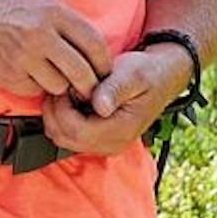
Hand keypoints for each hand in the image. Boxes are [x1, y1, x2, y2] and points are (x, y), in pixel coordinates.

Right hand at [0, 0, 119, 104]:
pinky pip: (35, 90)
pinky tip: (23, 72)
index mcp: (53, 12)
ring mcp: (24, 56)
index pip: (94, 43)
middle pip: (82, 71)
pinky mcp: (8, 75)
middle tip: (86, 89)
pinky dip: (33, 86)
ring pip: (59, 85)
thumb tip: (93, 50)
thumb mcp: (37, 4)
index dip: (103, 63)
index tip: (103, 72)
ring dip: (57, 85)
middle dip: (88, 85)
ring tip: (46, 74)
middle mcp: (41, 33)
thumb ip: (65, 24)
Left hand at [41, 39, 196, 159]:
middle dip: (55, 112)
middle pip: (64, 138)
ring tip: (68, 91)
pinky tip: (72, 99)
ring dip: (57, 115)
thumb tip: (100, 106)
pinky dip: (63, 118)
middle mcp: (112, 144)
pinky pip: (69, 136)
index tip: (67, 85)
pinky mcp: (99, 140)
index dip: (62, 108)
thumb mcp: (134, 74)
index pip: (76, 130)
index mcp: (122, 130)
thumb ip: (115, 89)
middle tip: (63, 86)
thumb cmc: (148, 73)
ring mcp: (105, 144)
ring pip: (62, 138)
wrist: (161, 77)